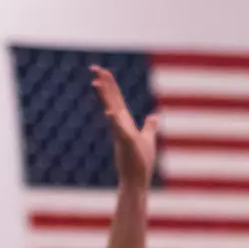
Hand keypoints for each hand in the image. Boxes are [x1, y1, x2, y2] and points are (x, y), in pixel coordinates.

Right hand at [92, 66, 157, 186]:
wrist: (136, 180)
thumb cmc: (140, 161)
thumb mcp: (148, 139)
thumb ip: (150, 126)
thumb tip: (154, 116)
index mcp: (124, 122)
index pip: (116, 99)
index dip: (110, 85)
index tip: (102, 71)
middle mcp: (120, 125)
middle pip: (111, 100)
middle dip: (104, 84)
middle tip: (94, 68)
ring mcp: (121, 133)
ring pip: (112, 111)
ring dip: (104, 98)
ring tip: (96, 83)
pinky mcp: (126, 144)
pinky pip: (119, 131)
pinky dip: (115, 121)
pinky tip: (110, 112)